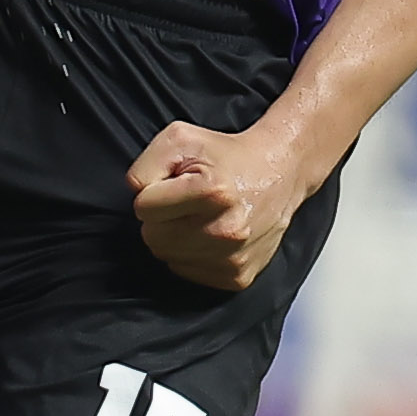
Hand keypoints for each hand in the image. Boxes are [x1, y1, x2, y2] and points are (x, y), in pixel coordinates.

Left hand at [129, 119, 310, 293]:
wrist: (279, 173)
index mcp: (212, 191)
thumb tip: (137, 197)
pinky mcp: (238, 276)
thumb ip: (146, 165)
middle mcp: (226, 229)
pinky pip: (189, 273)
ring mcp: (234, 257)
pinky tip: (211, 235)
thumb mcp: (180, 139)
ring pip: (168, 258)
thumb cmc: (226, 156)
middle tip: (186, 203)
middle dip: (162, 219)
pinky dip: (193, 256)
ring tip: (200, 217)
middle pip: (153, 238)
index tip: (174, 186)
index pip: (143, 208)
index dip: (153, 194)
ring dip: (176, 238)